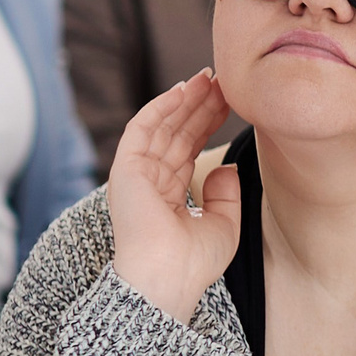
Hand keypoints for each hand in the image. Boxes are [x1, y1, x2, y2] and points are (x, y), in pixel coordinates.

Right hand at [106, 71, 242, 323]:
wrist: (168, 278)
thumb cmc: (193, 262)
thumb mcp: (223, 224)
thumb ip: (225, 195)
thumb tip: (226, 168)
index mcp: (168, 195)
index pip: (188, 149)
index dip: (208, 123)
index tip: (230, 100)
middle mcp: (150, 182)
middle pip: (177, 133)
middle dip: (199, 106)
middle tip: (222, 80)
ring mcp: (136, 175)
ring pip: (163, 126)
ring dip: (185, 99)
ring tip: (209, 77)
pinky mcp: (125, 170)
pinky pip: (142, 129)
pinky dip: (161, 107)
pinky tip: (183, 89)